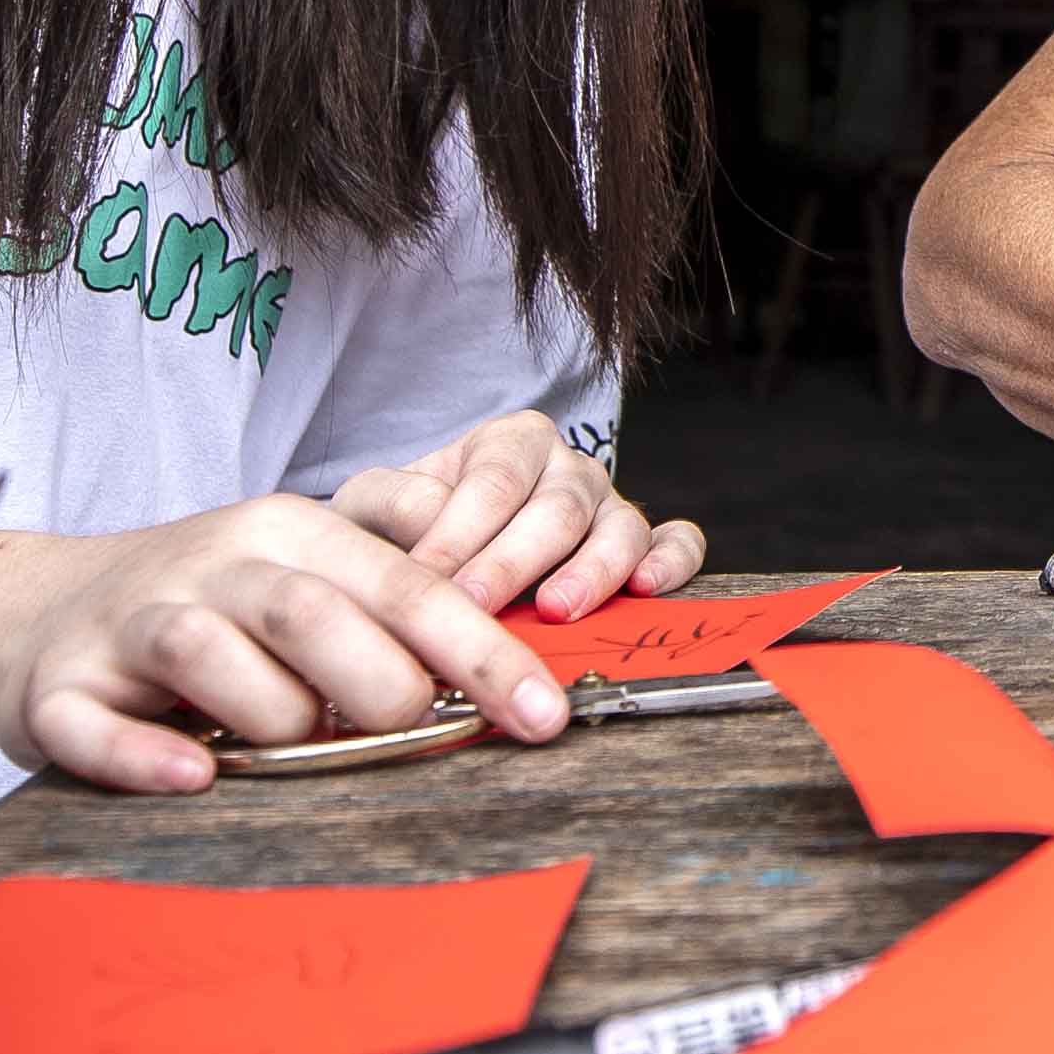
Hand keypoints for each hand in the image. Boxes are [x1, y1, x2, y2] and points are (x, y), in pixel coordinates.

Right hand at [0, 494, 563, 791]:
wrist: (36, 612)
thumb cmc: (204, 601)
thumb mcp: (304, 559)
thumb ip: (399, 572)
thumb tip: (515, 599)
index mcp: (289, 533)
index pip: (406, 585)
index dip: (481, 652)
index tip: (544, 716)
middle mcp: (213, 565)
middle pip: (313, 613)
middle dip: (380, 686)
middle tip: (401, 728)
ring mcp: (130, 623)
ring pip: (209, 655)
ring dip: (270, 716)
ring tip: (291, 743)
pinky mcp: (60, 688)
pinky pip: (100, 726)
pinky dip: (148, 756)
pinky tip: (194, 776)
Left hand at [332, 408, 702, 626]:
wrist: (435, 552)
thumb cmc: (405, 531)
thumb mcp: (374, 506)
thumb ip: (390, 502)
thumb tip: (430, 517)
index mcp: (512, 442)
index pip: (494, 482)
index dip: (462, 532)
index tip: (428, 579)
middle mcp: (570, 467)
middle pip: (556, 509)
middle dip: (513, 563)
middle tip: (477, 608)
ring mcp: (613, 506)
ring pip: (621, 527)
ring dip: (590, 572)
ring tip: (554, 612)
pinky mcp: (646, 545)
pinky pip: (679, 542)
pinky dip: (671, 561)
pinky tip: (645, 589)